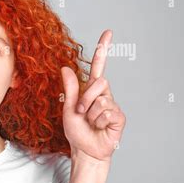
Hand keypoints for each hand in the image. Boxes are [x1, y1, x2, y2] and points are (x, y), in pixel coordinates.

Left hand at [60, 30, 125, 162]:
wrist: (84, 150)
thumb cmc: (77, 131)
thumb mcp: (68, 108)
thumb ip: (69, 88)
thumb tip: (65, 67)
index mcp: (90, 90)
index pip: (98, 66)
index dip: (103, 49)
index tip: (108, 32)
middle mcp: (103, 95)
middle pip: (99, 82)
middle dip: (85, 98)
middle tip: (80, 112)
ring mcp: (112, 105)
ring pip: (101, 99)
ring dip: (90, 113)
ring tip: (89, 122)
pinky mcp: (119, 117)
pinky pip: (107, 111)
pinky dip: (98, 121)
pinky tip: (99, 127)